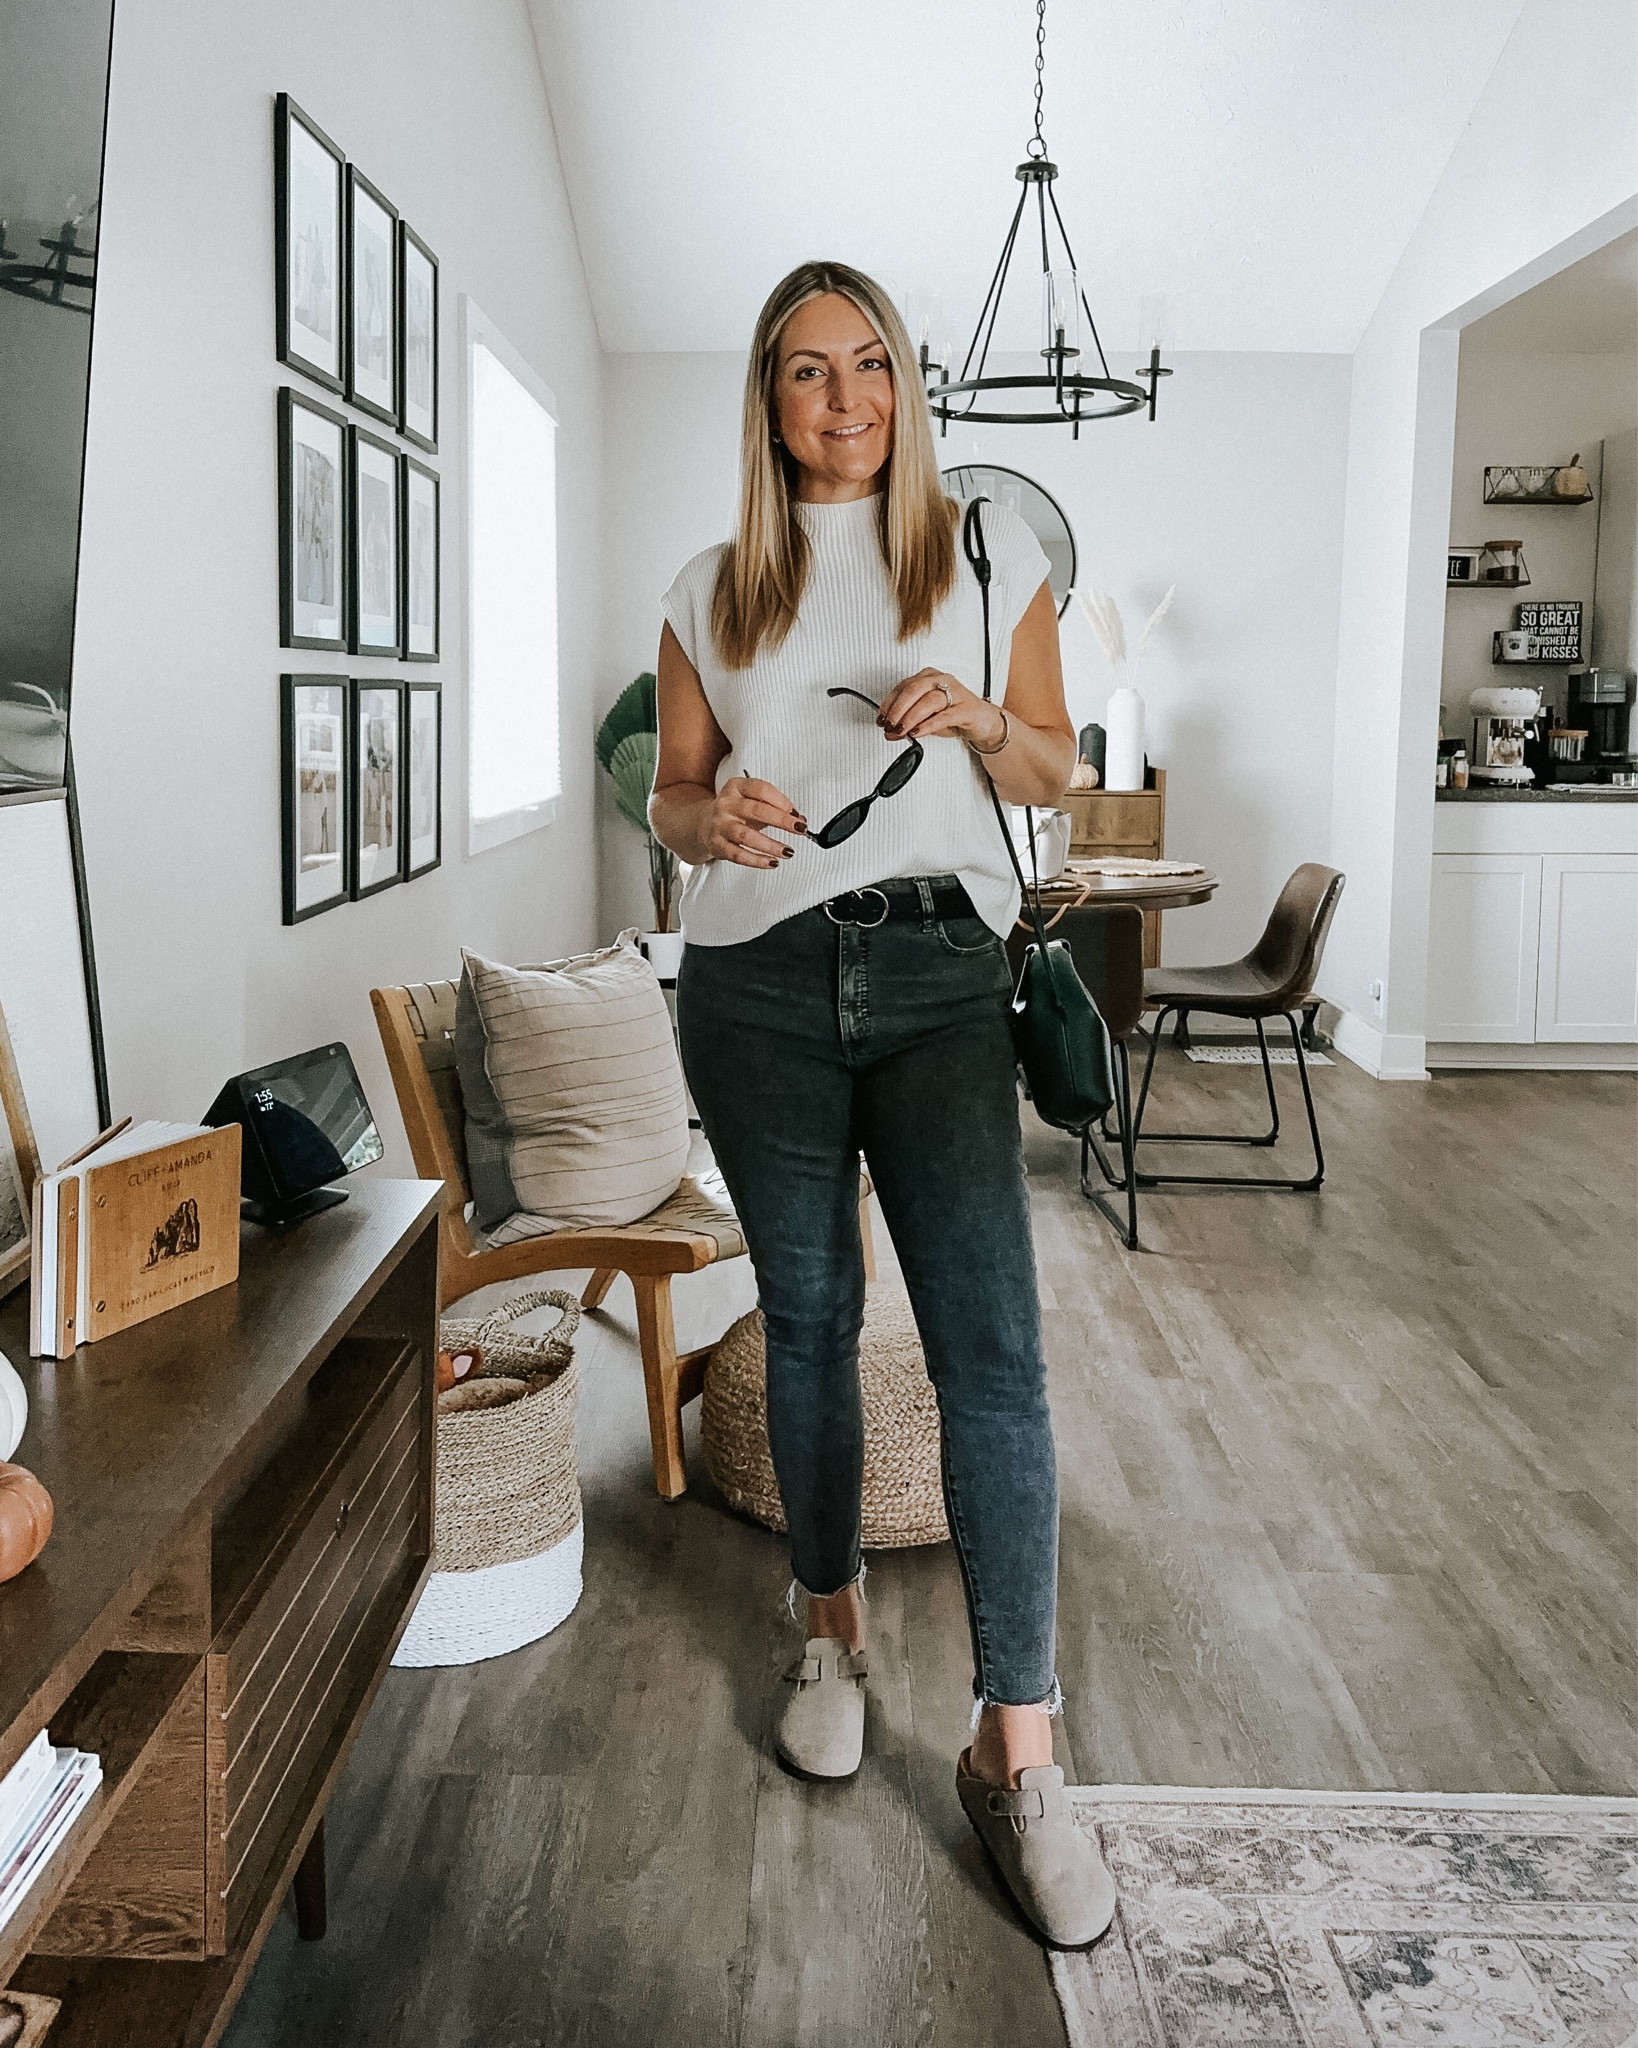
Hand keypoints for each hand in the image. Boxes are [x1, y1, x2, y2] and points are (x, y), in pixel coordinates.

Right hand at [705, 776, 805, 868]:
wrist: (703, 824)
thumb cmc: (734, 812)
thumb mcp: (751, 800)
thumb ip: (775, 807)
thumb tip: (799, 819)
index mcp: (735, 787)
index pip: (761, 789)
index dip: (782, 801)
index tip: (796, 813)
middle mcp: (726, 804)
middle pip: (757, 811)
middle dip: (782, 821)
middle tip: (799, 829)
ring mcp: (720, 825)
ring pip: (746, 835)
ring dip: (770, 845)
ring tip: (787, 851)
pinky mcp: (717, 845)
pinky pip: (738, 855)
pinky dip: (757, 860)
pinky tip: (772, 862)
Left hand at [877, 668, 1005, 750]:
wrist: (983, 722)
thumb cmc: (954, 715)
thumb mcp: (927, 717)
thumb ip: (909, 721)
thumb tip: (890, 730)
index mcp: (928, 677)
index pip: (903, 687)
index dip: (889, 704)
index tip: (880, 719)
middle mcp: (941, 680)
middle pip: (914, 690)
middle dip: (897, 710)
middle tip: (889, 725)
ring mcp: (956, 693)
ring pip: (928, 701)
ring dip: (911, 717)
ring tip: (901, 730)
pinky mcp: (966, 708)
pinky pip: (944, 716)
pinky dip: (928, 725)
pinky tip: (918, 732)